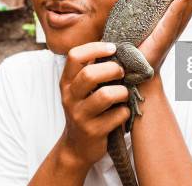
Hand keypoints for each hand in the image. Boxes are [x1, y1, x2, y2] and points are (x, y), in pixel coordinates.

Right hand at [57, 42, 130, 168]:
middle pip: (90, 75)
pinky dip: (125, 112)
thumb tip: (115, 44)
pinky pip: (118, 115)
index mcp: (66, 82)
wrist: (77, 147)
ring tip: (124, 94)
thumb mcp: (80, 90)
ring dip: (122, 92)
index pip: (74, 56)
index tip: (112, 48)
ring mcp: (80, 116)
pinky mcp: (93, 131)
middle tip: (122, 72)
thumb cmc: (86, 109)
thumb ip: (91, 69)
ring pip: (106, 95)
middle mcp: (70, 97)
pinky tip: (123, 113)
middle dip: (112, 70)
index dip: (95, 48)